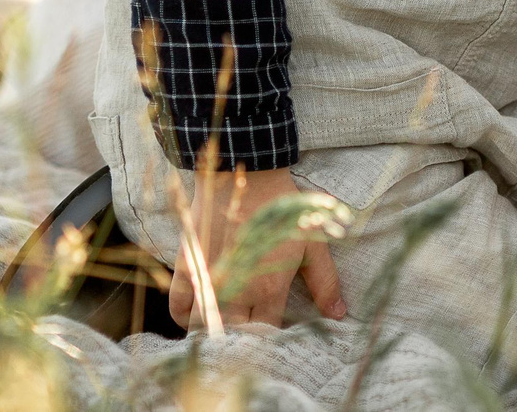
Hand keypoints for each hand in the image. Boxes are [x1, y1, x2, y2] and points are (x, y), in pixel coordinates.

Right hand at [169, 164, 347, 330]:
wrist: (249, 175)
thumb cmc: (284, 211)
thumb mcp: (312, 244)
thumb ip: (324, 283)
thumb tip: (339, 314)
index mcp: (268, 289)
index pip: (266, 335)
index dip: (268, 340)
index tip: (270, 336)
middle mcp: (236, 291)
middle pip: (231, 337)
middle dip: (238, 341)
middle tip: (243, 336)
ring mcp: (208, 281)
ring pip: (201, 328)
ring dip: (210, 331)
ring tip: (220, 328)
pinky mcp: (187, 268)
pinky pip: (177, 309)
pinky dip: (184, 317)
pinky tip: (197, 314)